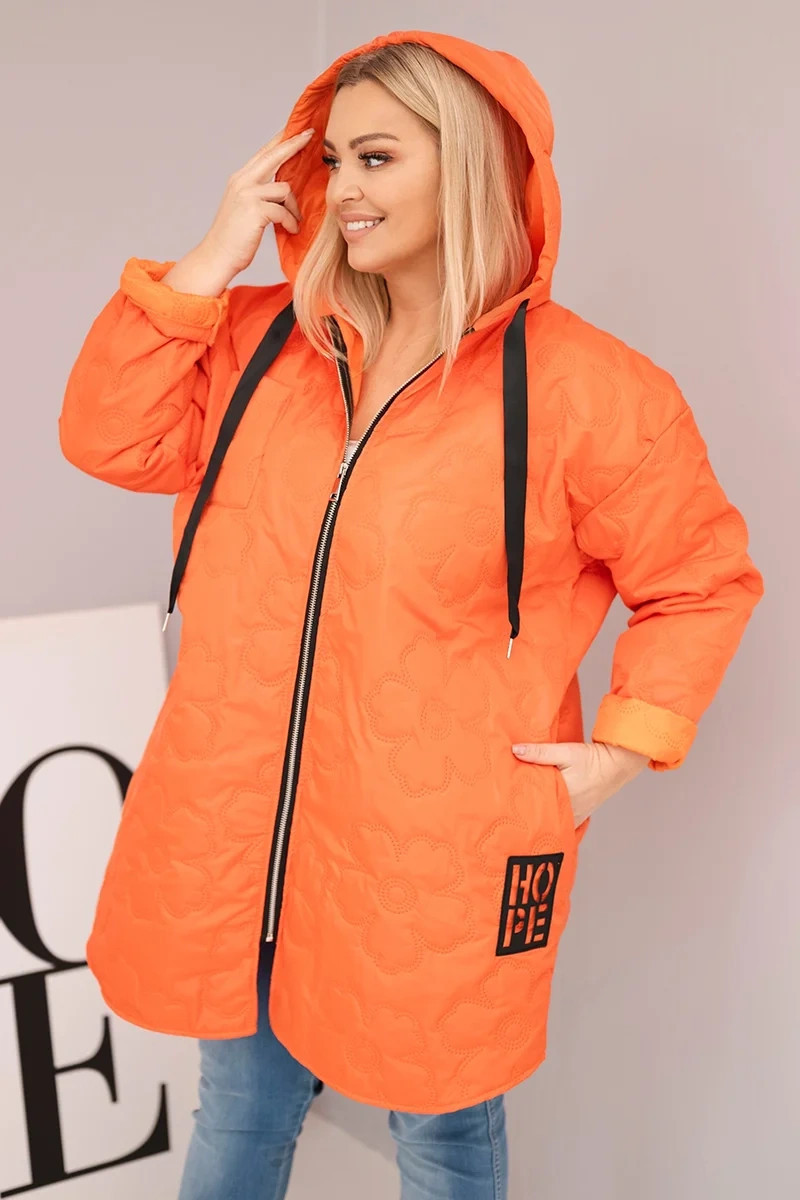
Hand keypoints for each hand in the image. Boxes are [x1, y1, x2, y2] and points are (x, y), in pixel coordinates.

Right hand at [200, 126, 313, 276]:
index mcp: (240, 179)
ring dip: (293, 207)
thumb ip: (261, 194)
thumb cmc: (234, 238)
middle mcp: (242, 181)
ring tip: (293, 222)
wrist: (217, 257)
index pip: (264, 153)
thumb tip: (284, 189)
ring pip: (284, 188)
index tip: (297, 130)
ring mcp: (247, 194)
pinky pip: (283, 210)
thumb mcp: (246, 209)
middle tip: (310, 134)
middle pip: (273, 154)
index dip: (281, 140)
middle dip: (294, 143)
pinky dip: (290, 222)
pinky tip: (290, 230)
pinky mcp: (254, 209)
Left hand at [510, 740, 649, 825]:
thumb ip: (539, 752)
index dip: (518, 805)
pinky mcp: (579, 815)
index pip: (534, 805)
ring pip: (552, 821)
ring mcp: (575, 816)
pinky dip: (552, 820)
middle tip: (508, 812)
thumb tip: (515, 750)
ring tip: (520, 816)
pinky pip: (562, 822)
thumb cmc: (591, 759)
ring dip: (540, 817)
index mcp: (562, 797)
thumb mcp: (564, 752)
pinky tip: (541, 817)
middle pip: (541, 816)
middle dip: (526, 813)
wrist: (615, 765)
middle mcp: (569, 811)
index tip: (503, 804)